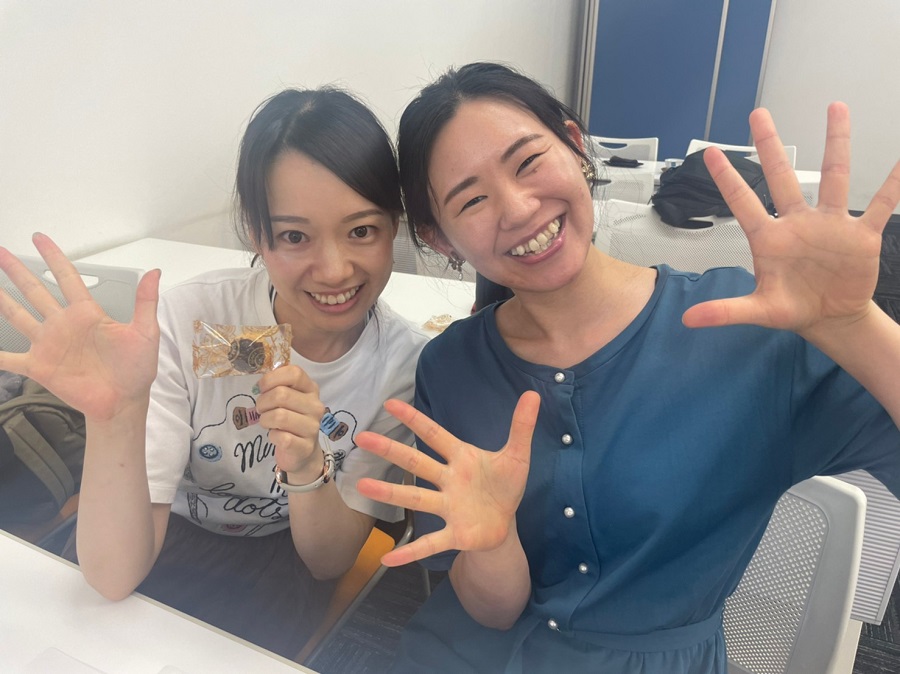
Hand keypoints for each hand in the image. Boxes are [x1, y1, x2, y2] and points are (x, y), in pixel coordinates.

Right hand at [0, 233, 160, 420]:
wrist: (124, 402)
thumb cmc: (136, 369)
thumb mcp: (145, 333)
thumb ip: (145, 302)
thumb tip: (155, 273)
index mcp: (87, 313)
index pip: (67, 277)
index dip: (53, 257)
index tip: (39, 239)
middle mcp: (63, 325)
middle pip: (36, 290)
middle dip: (18, 271)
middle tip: (1, 253)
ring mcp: (49, 344)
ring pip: (18, 316)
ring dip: (2, 300)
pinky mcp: (40, 366)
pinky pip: (8, 359)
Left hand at [255, 365, 326, 479]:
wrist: (303, 452)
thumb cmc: (291, 419)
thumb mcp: (289, 398)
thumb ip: (278, 385)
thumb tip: (262, 381)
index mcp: (311, 389)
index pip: (294, 373)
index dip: (272, 378)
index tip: (263, 388)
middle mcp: (315, 406)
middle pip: (281, 394)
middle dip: (263, 402)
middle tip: (262, 409)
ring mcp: (312, 427)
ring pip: (279, 416)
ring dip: (265, 419)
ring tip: (268, 422)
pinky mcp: (305, 446)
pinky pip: (280, 436)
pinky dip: (272, 436)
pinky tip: (275, 436)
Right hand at [356, 391, 539, 566]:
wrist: (505, 523)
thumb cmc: (504, 485)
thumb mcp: (517, 456)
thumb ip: (522, 426)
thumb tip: (533, 394)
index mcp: (462, 459)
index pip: (435, 435)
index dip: (414, 419)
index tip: (389, 403)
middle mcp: (448, 481)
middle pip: (416, 463)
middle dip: (390, 450)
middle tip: (362, 437)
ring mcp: (448, 508)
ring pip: (416, 498)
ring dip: (390, 493)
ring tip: (363, 485)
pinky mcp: (454, 534)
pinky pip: (430, 543)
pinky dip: (410, 552)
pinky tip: (386, 560)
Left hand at [682, 103, 899, 337]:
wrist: (829, 318)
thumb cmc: (791, 309)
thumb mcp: (758, 310)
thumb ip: (725, 311)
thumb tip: (687, 319)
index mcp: (769, 238)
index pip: (742, 202)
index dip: (727, 178)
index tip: (710, 152)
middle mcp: (797, 222)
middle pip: (781, 176)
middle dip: (769, 144)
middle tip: (757, 113)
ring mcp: (829, 224)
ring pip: (833, 176)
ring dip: (836, 143)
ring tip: (836, 106)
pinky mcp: (860, 235)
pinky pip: (881, 204)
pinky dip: (894, 183)